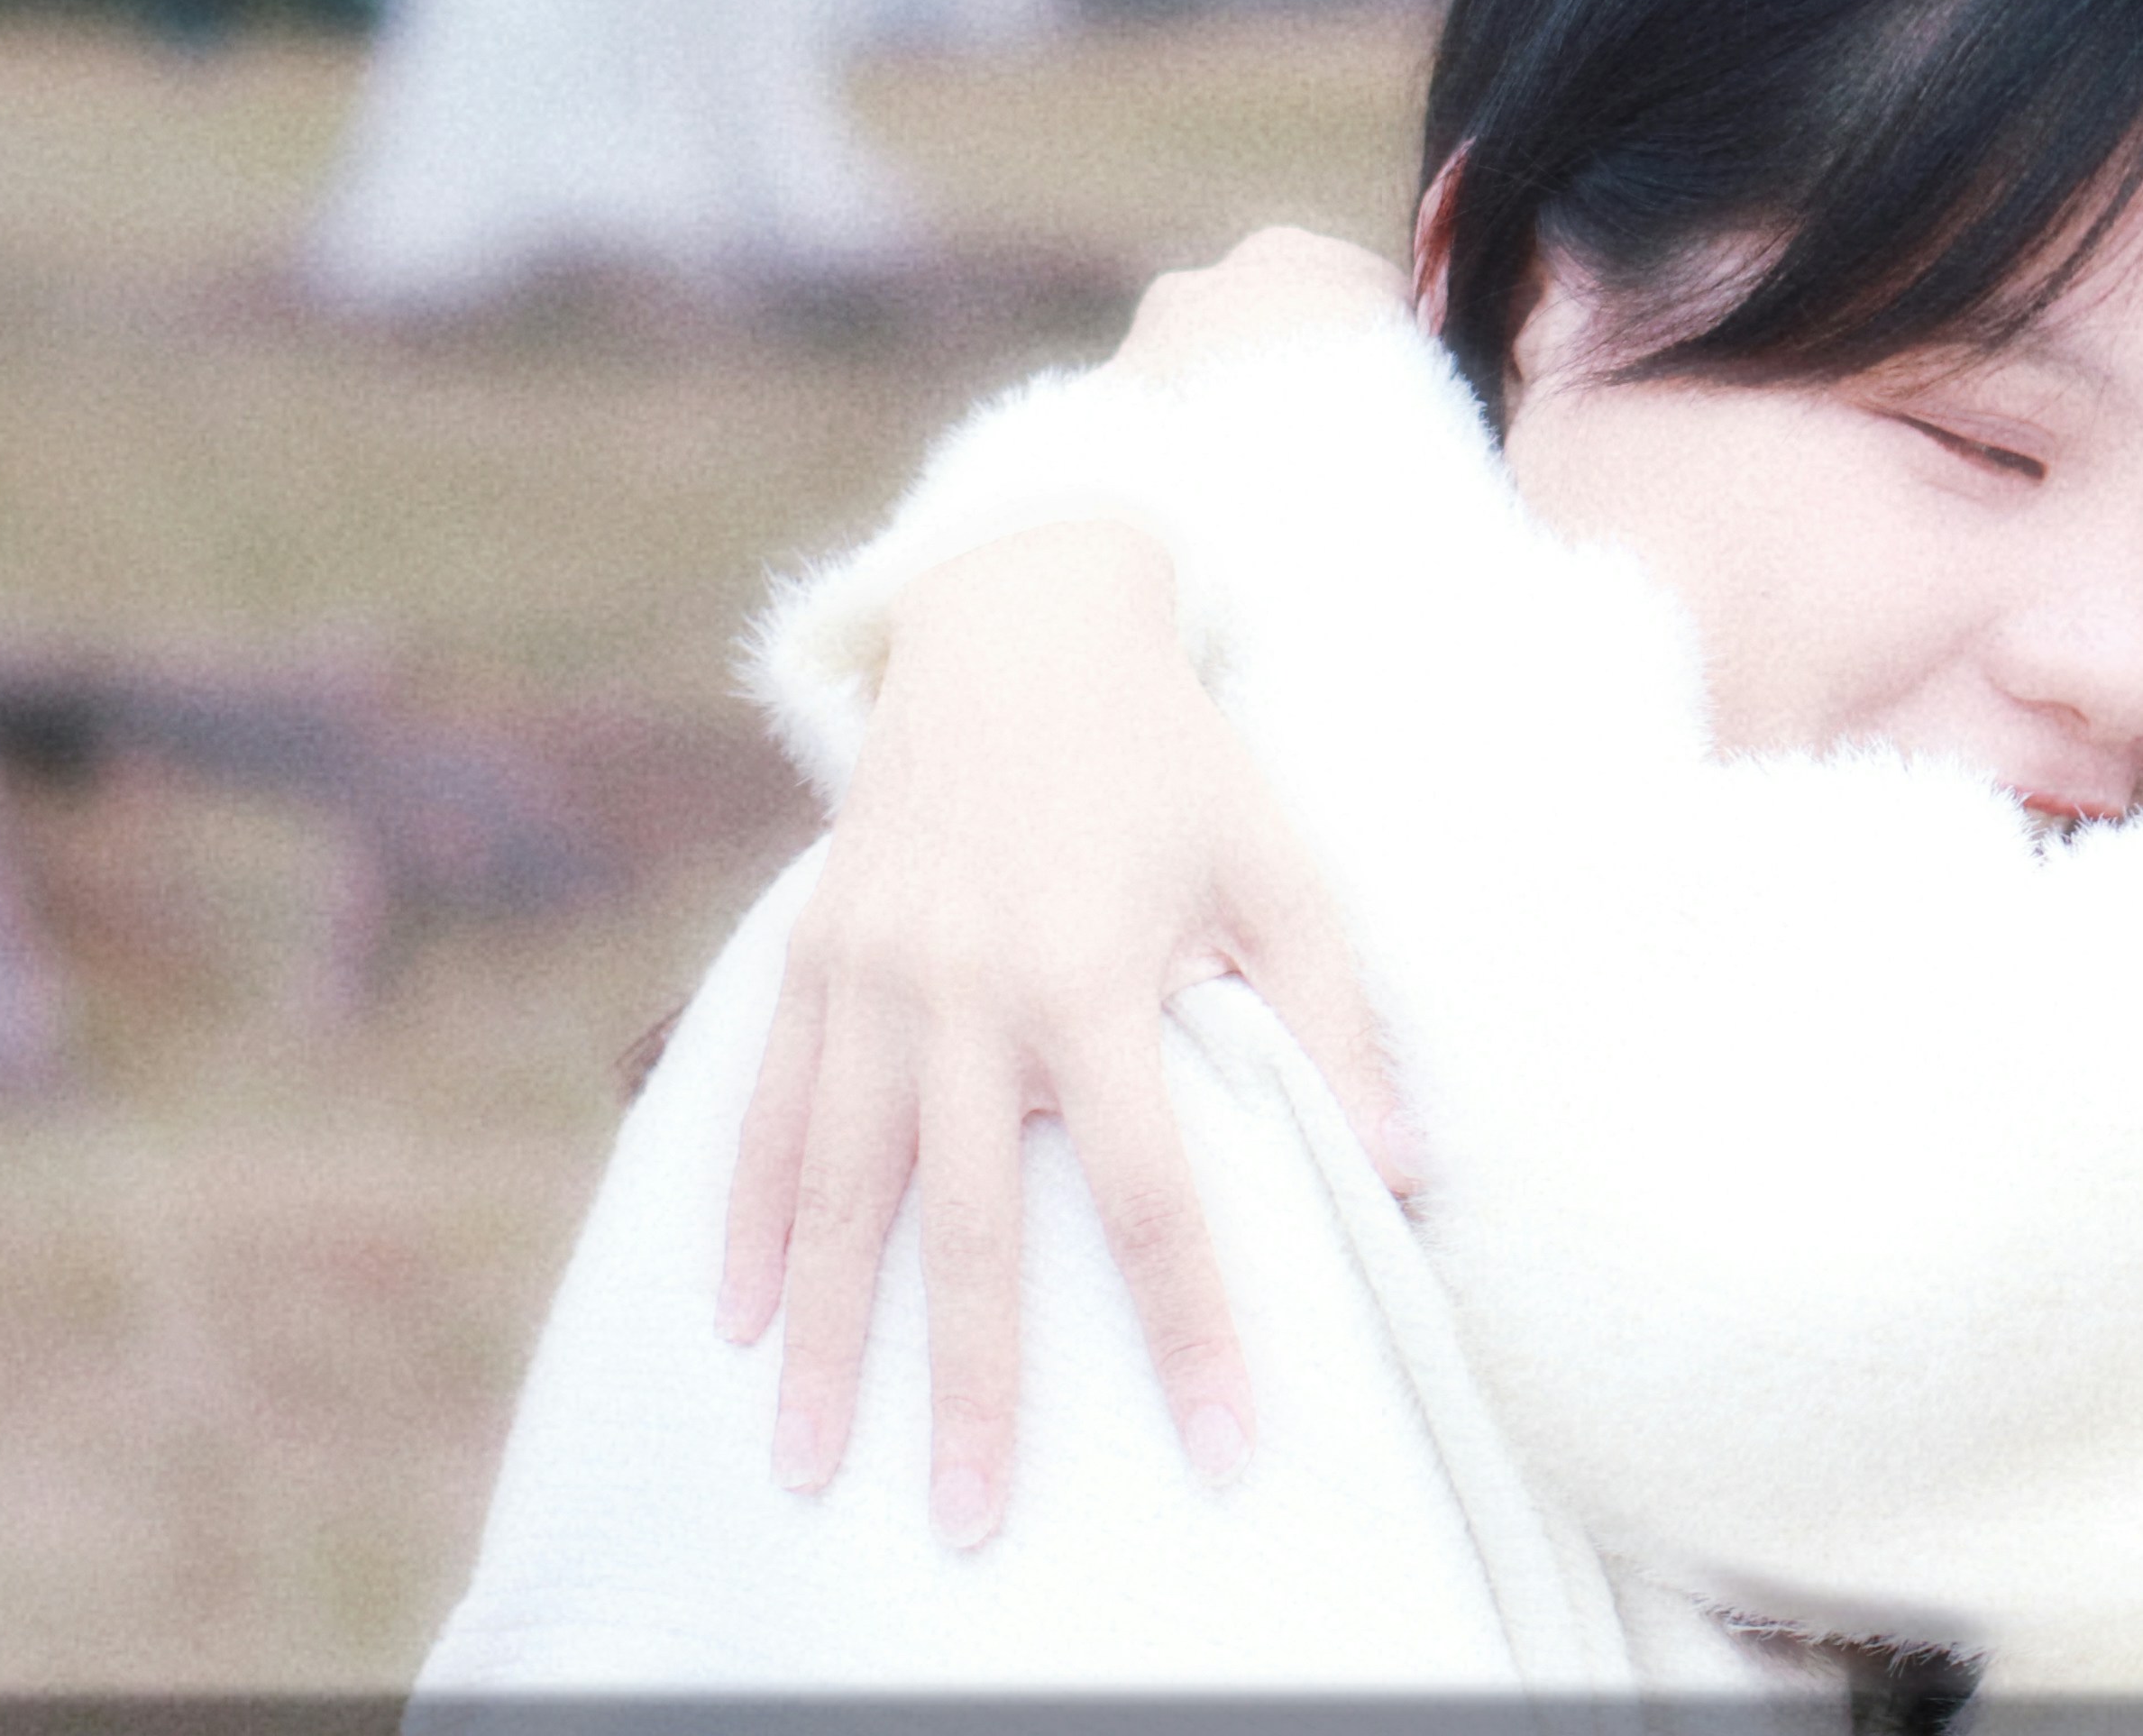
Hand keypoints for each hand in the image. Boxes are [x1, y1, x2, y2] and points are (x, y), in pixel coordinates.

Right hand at [717, 244, 1423, 1543]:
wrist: (1020, 619)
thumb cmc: (1174, 755)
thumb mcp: (1281, 860)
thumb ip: (1335, 1020)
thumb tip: (1403, 1176)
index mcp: (1092, 969)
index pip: (1147, 1189)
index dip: (1190, 1324)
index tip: (1223, 1444)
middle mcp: (963, 982)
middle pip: (964, 1225)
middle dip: (969, 1386)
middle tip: (972, 1522)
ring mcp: (869, 969)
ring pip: (840, 1189)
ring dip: (824, 1339)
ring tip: (813, 1466)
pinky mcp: (809, 949)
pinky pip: (766, 1109)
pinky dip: (750, 1219)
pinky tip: (739, 1322)